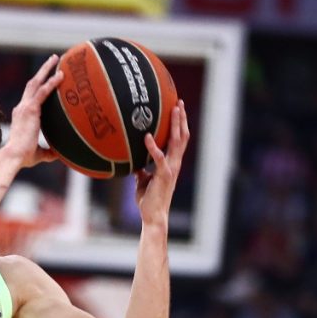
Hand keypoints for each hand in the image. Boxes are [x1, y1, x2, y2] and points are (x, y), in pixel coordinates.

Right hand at [6, 54, 63, 167]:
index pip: (31, 96)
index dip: (39, 85)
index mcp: (22, 115)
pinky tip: (61, 76)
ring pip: (36, 82)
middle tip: (54, 60)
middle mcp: (22, 107)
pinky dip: (52, 83)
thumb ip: (48, 151)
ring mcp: (25, 107)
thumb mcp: (38, 153)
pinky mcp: (30, 109)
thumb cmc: (23, 157)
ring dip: (46, 69)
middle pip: (32, 83)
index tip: (48, 77)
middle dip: (43, 70)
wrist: (14, 156)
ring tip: (56, 59)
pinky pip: (43, 92)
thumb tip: (58, 155)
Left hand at [134, 100, 189, 226]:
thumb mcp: (143, 180)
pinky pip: (158, 158)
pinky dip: (153, 146)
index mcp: (171, 163)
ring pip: (177, 143)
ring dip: (176, 125)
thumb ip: (142, 169)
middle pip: (182, 136)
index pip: (178, 140)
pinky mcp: (163, 175)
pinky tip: (147, 136)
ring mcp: (171, 168)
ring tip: (174, 109)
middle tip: (179, 102)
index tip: (177, 109)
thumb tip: (135, 162)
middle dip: (181, 119)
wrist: (153, 215)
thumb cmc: (148, 199)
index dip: (179, 125)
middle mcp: (174, 163)